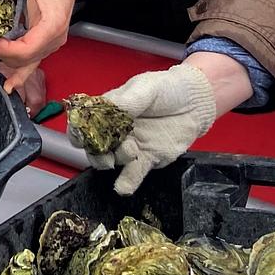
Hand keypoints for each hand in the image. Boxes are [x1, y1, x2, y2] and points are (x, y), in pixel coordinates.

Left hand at [0, 0, 95, 90]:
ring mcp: (51, 43)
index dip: (6, 49)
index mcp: (52, 25)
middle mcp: (54, 39)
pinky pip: (32, 62)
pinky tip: (10, 85)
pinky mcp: (46, 42)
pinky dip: (21, 74)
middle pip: (25, 60)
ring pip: (27, 63)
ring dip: (8, 60)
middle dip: (3, 54)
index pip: (27, 50)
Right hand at [94, 64, 218, 195]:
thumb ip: (127, 101)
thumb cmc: (168, 88)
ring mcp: (131, 146)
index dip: (79, 132)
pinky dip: (126, 183)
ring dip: (115, 161)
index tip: (83, 137)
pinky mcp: (147, 159)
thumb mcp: (146, 87)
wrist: (195, 103)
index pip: (84, 123)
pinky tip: (124, 187)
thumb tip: (110, 112)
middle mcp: (117, 130)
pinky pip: (132, 174)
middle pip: (93, 146)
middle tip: (108, 149)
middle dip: (96, 151)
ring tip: (132, 152)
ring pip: (110, 161)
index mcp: (110, 110)